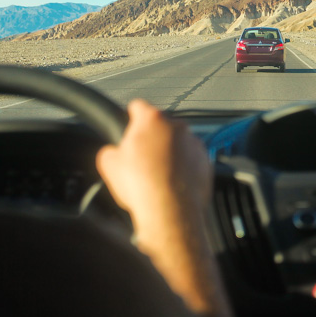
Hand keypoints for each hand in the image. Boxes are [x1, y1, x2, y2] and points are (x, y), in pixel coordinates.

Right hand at [96, 100, 211, 237]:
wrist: (171, 210)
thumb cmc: (142, 185)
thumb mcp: (109, 165)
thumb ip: (109, 150)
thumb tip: (112, 152)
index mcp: (151, 120)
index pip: (138, 106)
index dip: (130, 116)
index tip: (128, 123)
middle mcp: (177, 126)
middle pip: (160, 125)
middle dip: (151, 138)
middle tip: (141, 159)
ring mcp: (194, 142)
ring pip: (178, 142)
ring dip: (169, 153)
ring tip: (158, 175)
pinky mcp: (206, 160)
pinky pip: (192, 159)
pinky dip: (184, 167)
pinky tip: (173, 183)